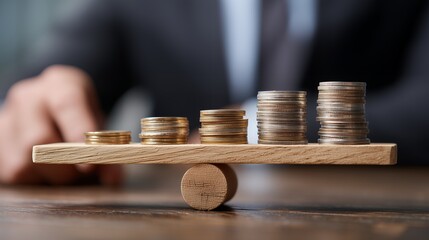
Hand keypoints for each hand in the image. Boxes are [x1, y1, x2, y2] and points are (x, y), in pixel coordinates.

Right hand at [0, 65, 121, 184]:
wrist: (51, 111)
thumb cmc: (81, 119)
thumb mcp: (99, 125)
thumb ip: (108, 149)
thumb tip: (111, 178)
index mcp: (60, 84)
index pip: (68, 103)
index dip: (79, 133)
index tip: (91, 163)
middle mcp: (29, 97)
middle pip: (39, 139)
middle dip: (65, 166)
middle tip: (83, 173)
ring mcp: (6, 119)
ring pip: (23, 164)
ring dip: (50, 178)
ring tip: (66, 173)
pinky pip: (13, 175)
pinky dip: (35, 182)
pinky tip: (47, 174)